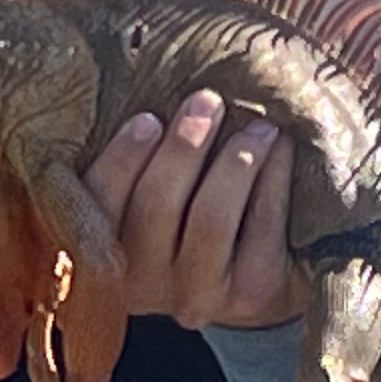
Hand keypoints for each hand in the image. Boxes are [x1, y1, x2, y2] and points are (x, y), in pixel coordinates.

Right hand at [80, 89, 305, 326]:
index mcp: (102, 253)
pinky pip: (261, 226)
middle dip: (185, 146)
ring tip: (258, 125)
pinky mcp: (250, 296)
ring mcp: (197, 296)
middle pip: (156, 206)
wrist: (256, 284)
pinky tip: (282, 149)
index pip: (97, 205)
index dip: (121, 160)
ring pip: (210, 218)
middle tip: (208, 100)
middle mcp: (141, 286)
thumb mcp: (150, 193)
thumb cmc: (189, 215)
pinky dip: (273, 179)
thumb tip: (147, 85)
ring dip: (236, 161)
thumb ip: (139, 159)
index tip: (148, 118)